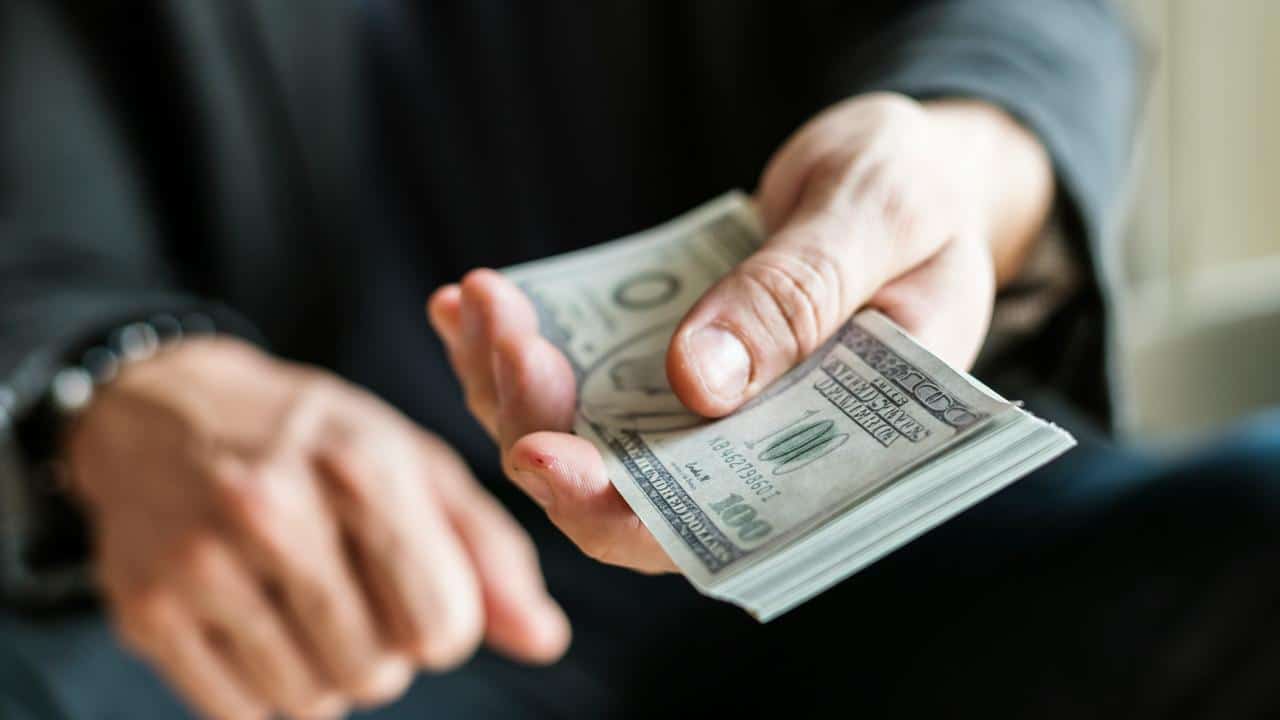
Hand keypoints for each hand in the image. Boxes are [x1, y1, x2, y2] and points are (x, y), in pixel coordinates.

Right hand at [68, 338, 568, 719]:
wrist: (160, 409)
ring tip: (309, 605)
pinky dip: (268, 690)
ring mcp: (199, 562)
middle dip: (385, 646)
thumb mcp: (411, 461)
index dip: (447, 622)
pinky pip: (242, 713)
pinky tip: (262, 626)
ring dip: (329, 672)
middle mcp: (273, 508)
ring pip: (314, 699)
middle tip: (355, 587)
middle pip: (379, 668)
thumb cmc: (313, 439)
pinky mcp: (146, 609)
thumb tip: (546, 642)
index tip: (425, 591)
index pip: (442, 621)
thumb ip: (489, 550)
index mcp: (360, 463)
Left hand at [429, 92, 1052, 572]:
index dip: (621, 514)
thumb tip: (699, 384)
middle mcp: (755, 452)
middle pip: (624, 492)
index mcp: (836, 451)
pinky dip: (512, 346)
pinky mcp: (661, 361)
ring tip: (480, 301)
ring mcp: (700, 411)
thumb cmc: (913, 191)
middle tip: (509, 333)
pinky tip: (467, 301)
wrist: (897, 167)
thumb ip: (799, 294)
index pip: (717, 529)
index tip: (545, 457)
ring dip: (511, 382)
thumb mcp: (879, 218)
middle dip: (543, 427)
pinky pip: (576, 374)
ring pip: (583, 436)